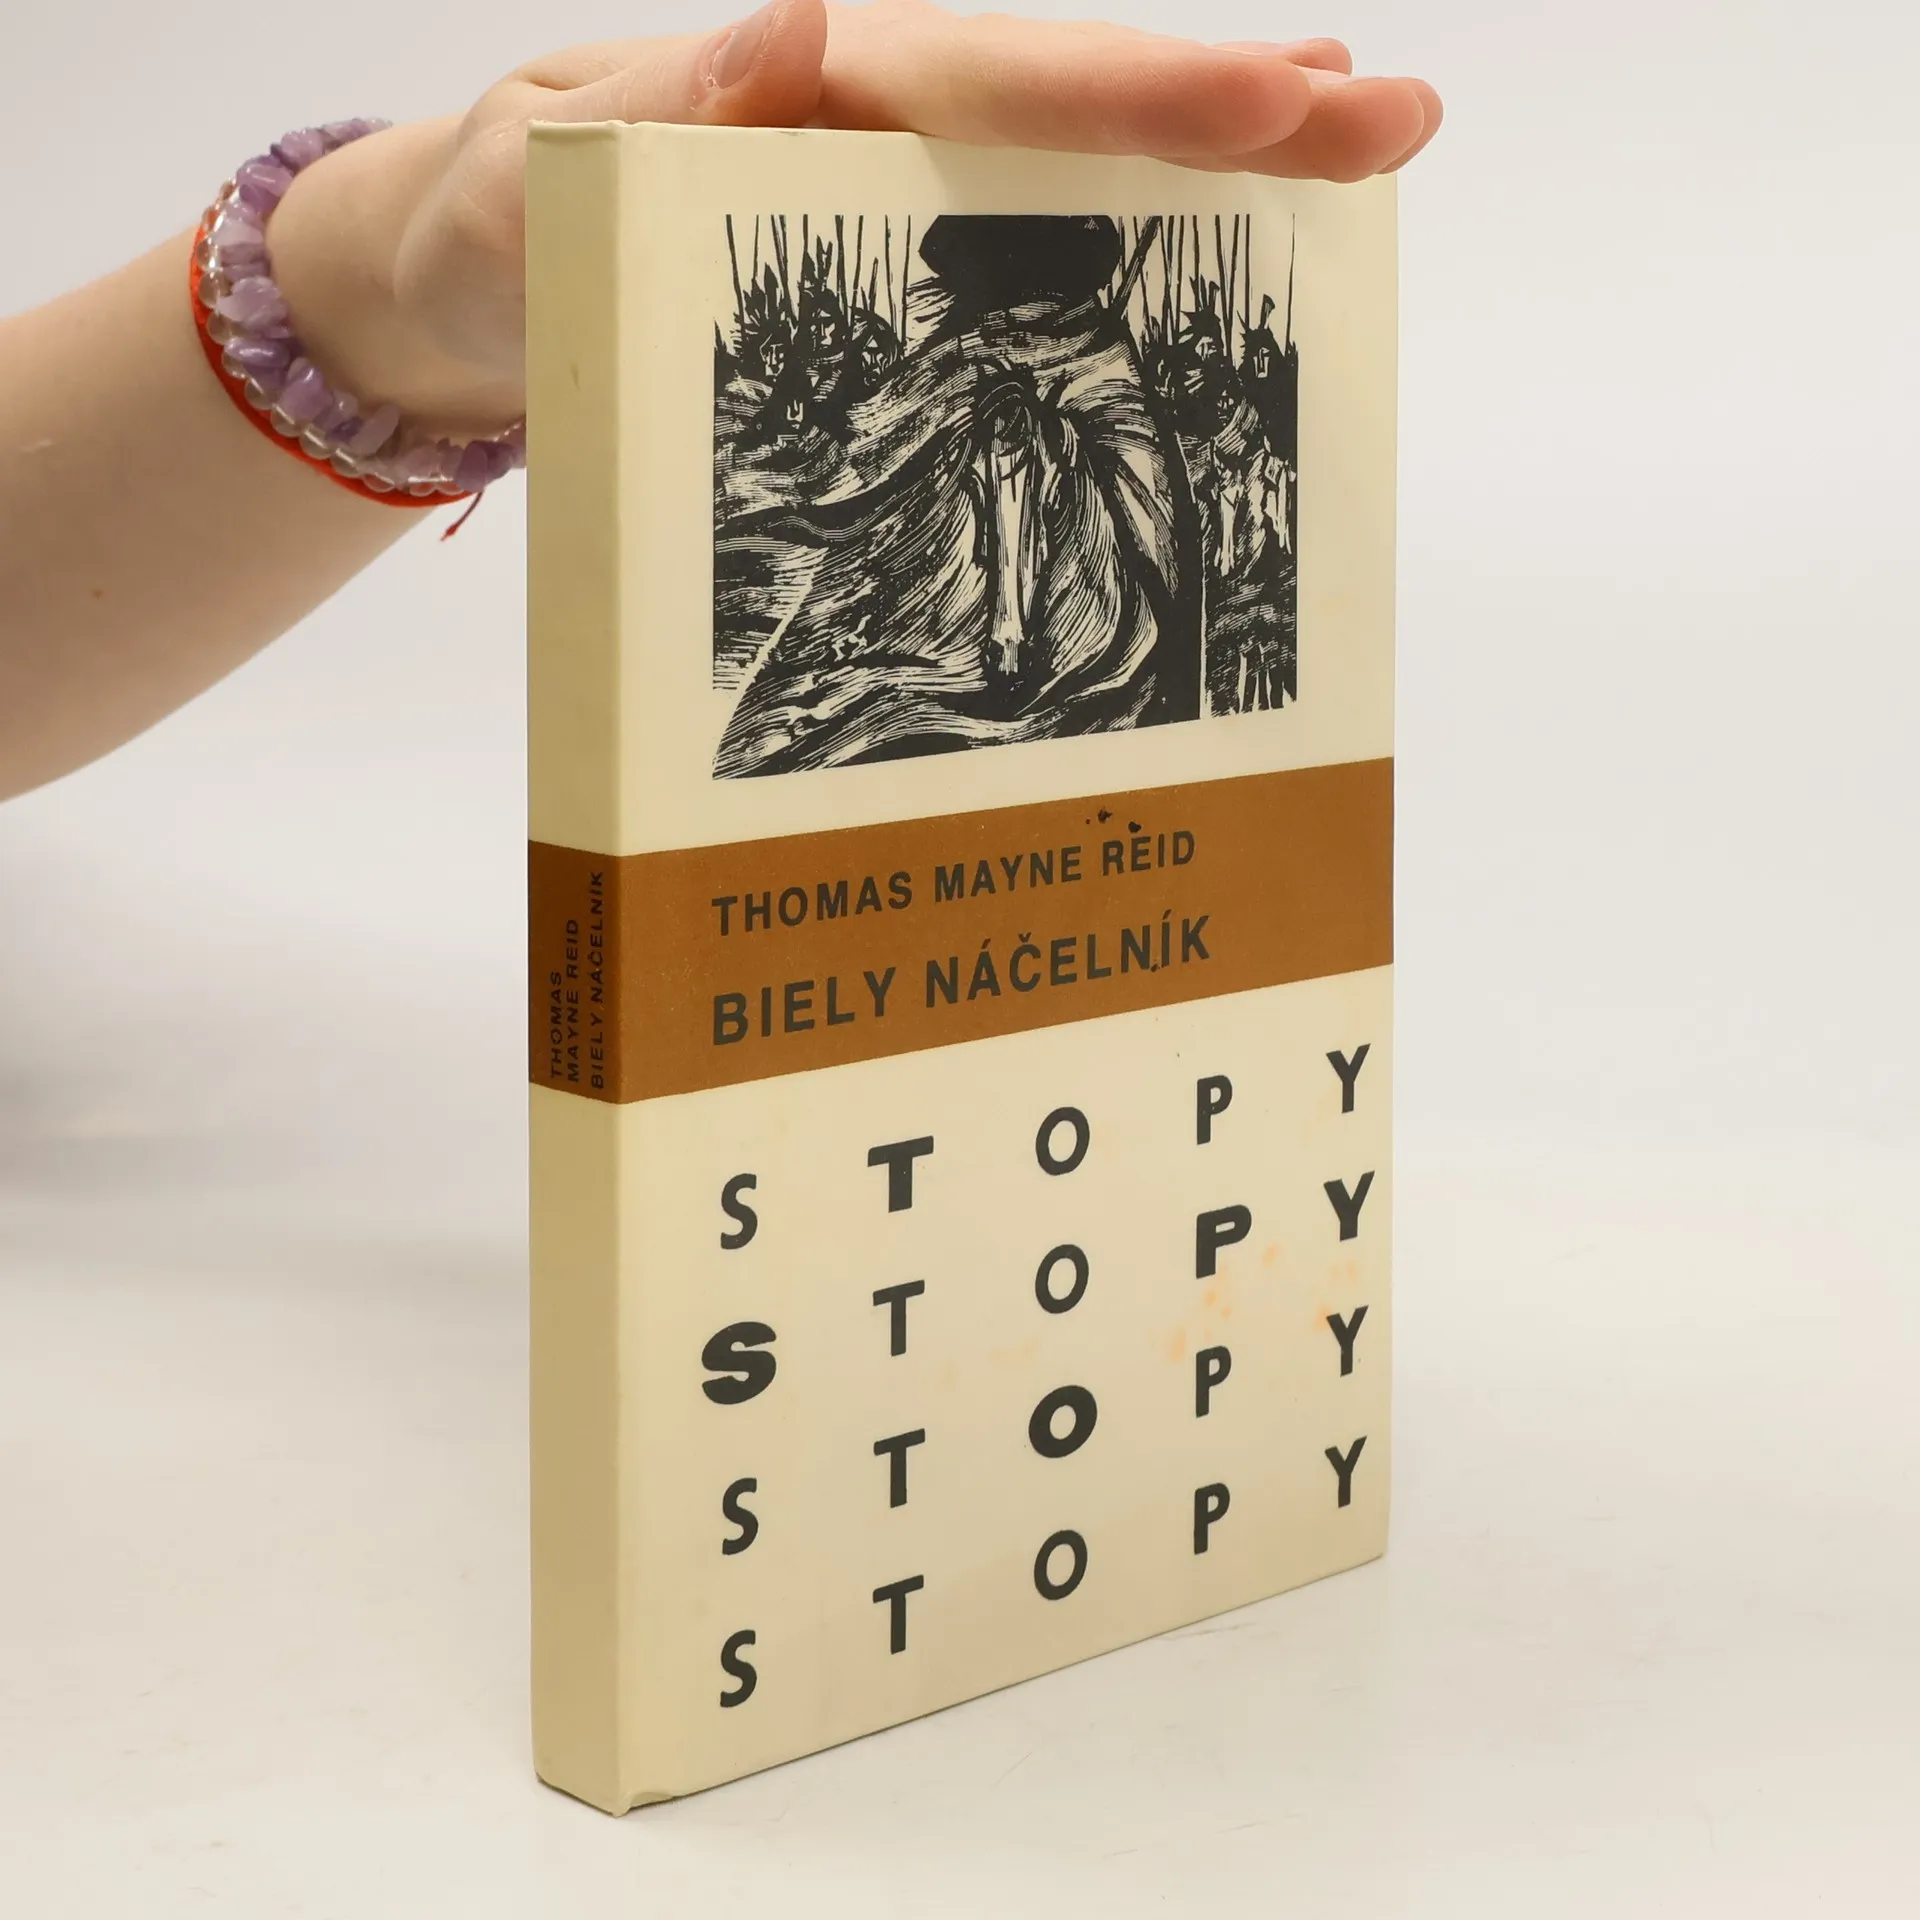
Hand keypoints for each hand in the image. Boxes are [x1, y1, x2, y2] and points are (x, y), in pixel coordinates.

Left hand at [270, 0, 1439, 433]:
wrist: (457, 297)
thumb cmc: (486, 229)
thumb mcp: (537, 165)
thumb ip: (656, 106)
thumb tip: (803, 22)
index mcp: (811, 93)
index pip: (996, 85)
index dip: (1137, 102)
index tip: (1283, 107)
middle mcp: (873, 128)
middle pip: (1074, 109)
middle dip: (1237, 113)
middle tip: (1399, 118)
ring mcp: (888, 201)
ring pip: (1071, 169)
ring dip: (1214, 160)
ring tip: (1357, 144)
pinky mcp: (882, 274)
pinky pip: (1017, 255)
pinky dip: (1119, 232)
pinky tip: (1210, 228)